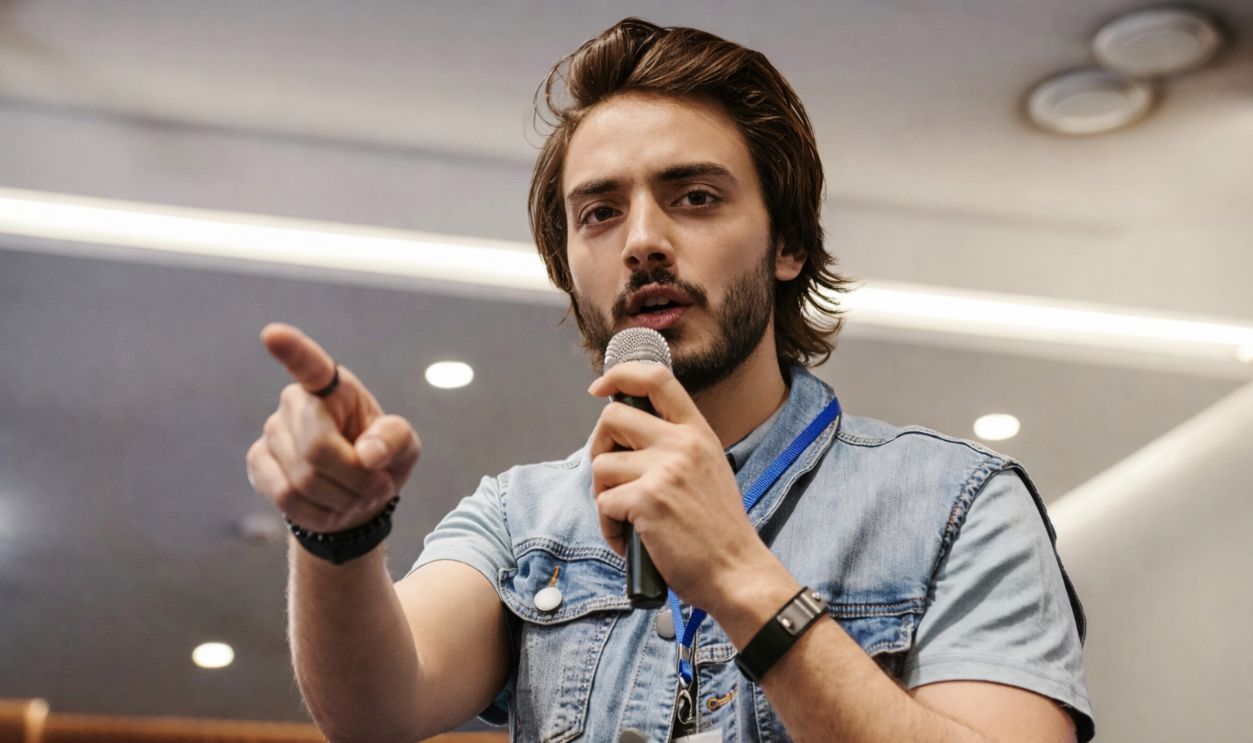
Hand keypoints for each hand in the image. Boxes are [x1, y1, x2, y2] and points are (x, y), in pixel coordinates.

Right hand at [245, 323, 420, 532]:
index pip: (310, 365)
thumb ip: (395, 441)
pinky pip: (287, 499)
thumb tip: (368, 455)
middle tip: (378, 486)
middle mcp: (295, 402)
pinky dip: (319, 513)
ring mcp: (271, 431)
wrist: (353, 496)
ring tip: (357, 496)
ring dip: (341, 500)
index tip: (272, 334)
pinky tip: (333, 508)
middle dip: (355, 480)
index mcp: (334, 387)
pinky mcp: (257, 462)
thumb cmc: (379, 460)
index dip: (292, 350)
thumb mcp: (404, 447)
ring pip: (302, 481)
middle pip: (318, 451)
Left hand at [587, 362, 768, 608]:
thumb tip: (626, 436)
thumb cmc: (718, 531)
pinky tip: (631, 541)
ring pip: (601, 465)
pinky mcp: (647, 500)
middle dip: (598, 447)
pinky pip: (603, 503)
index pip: (656, 377)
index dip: (620, 375)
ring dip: (604, 495)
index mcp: (698, 432)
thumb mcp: (707, 469)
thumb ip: (675, 446)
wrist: (736, 572)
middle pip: (611, 418)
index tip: (601, 389)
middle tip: (610, 477)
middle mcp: (682, 443)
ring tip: (628, 519)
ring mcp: (665, 470)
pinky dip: (609, 527)